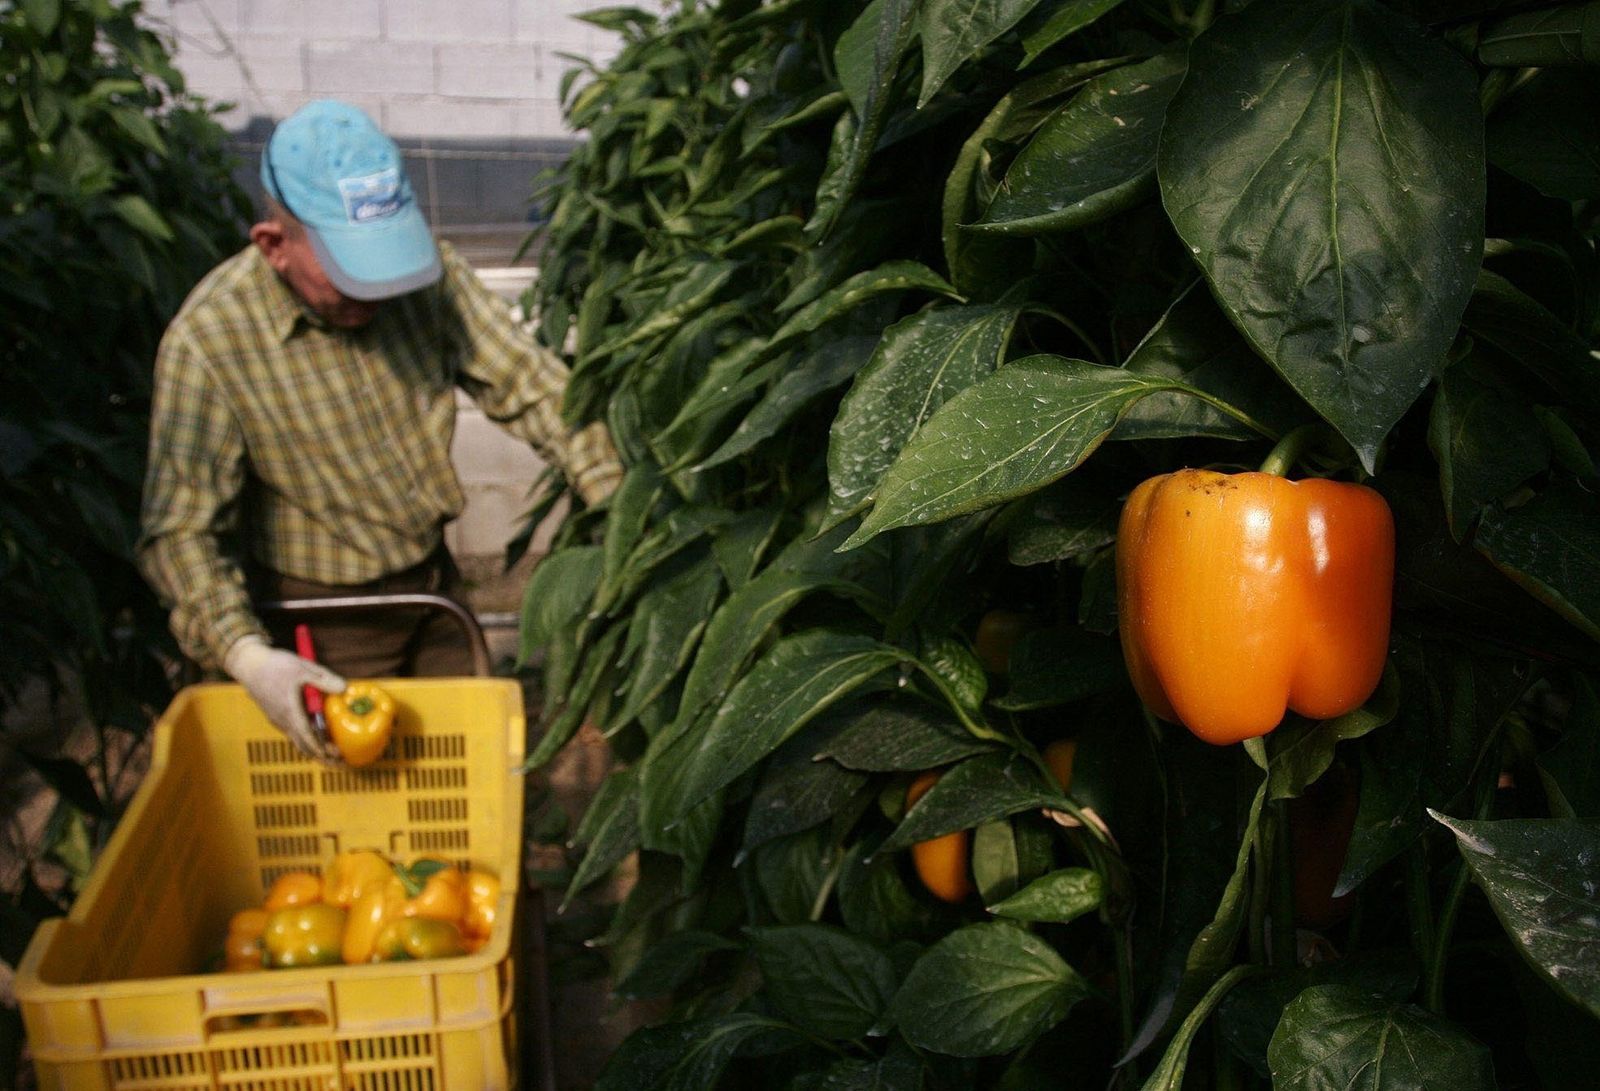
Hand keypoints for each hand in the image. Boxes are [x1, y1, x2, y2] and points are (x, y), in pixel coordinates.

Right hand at [223, 635, 346, 760]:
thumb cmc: (274, 666)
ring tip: (331, 749)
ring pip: (297, 739)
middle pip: (302, 744)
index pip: (306, 737)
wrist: (248, 664)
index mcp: (290, 711)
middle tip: (338, 759)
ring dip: (313, 746)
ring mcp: (277, 719)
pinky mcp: (276, 716)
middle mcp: (282, 720)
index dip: (320, 748)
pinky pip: (292, 731)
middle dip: (320, 754)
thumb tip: (344, 688)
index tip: (332, 756)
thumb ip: (324, 680)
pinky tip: (317, 733)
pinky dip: (305, 737)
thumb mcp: (303, 669)